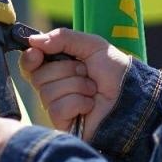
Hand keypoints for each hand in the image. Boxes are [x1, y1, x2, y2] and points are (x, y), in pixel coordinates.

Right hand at [19, 27, 129, 143]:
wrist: (132, 95)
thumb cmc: (115, 71)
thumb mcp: (92, 45)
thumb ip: (63, 38)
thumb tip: (33, 40)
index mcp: (57, 66)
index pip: (29, 63)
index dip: (30, 57)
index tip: (37, 53)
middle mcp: (53, 86)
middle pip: (38, 76)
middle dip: (66, 70)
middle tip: (85, 71)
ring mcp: (57, 105)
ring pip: (48, 92)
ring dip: (77, 86)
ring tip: (93, 90)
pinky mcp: (63, 123)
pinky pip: (57, 108)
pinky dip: (78, 102)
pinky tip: (91, 105)